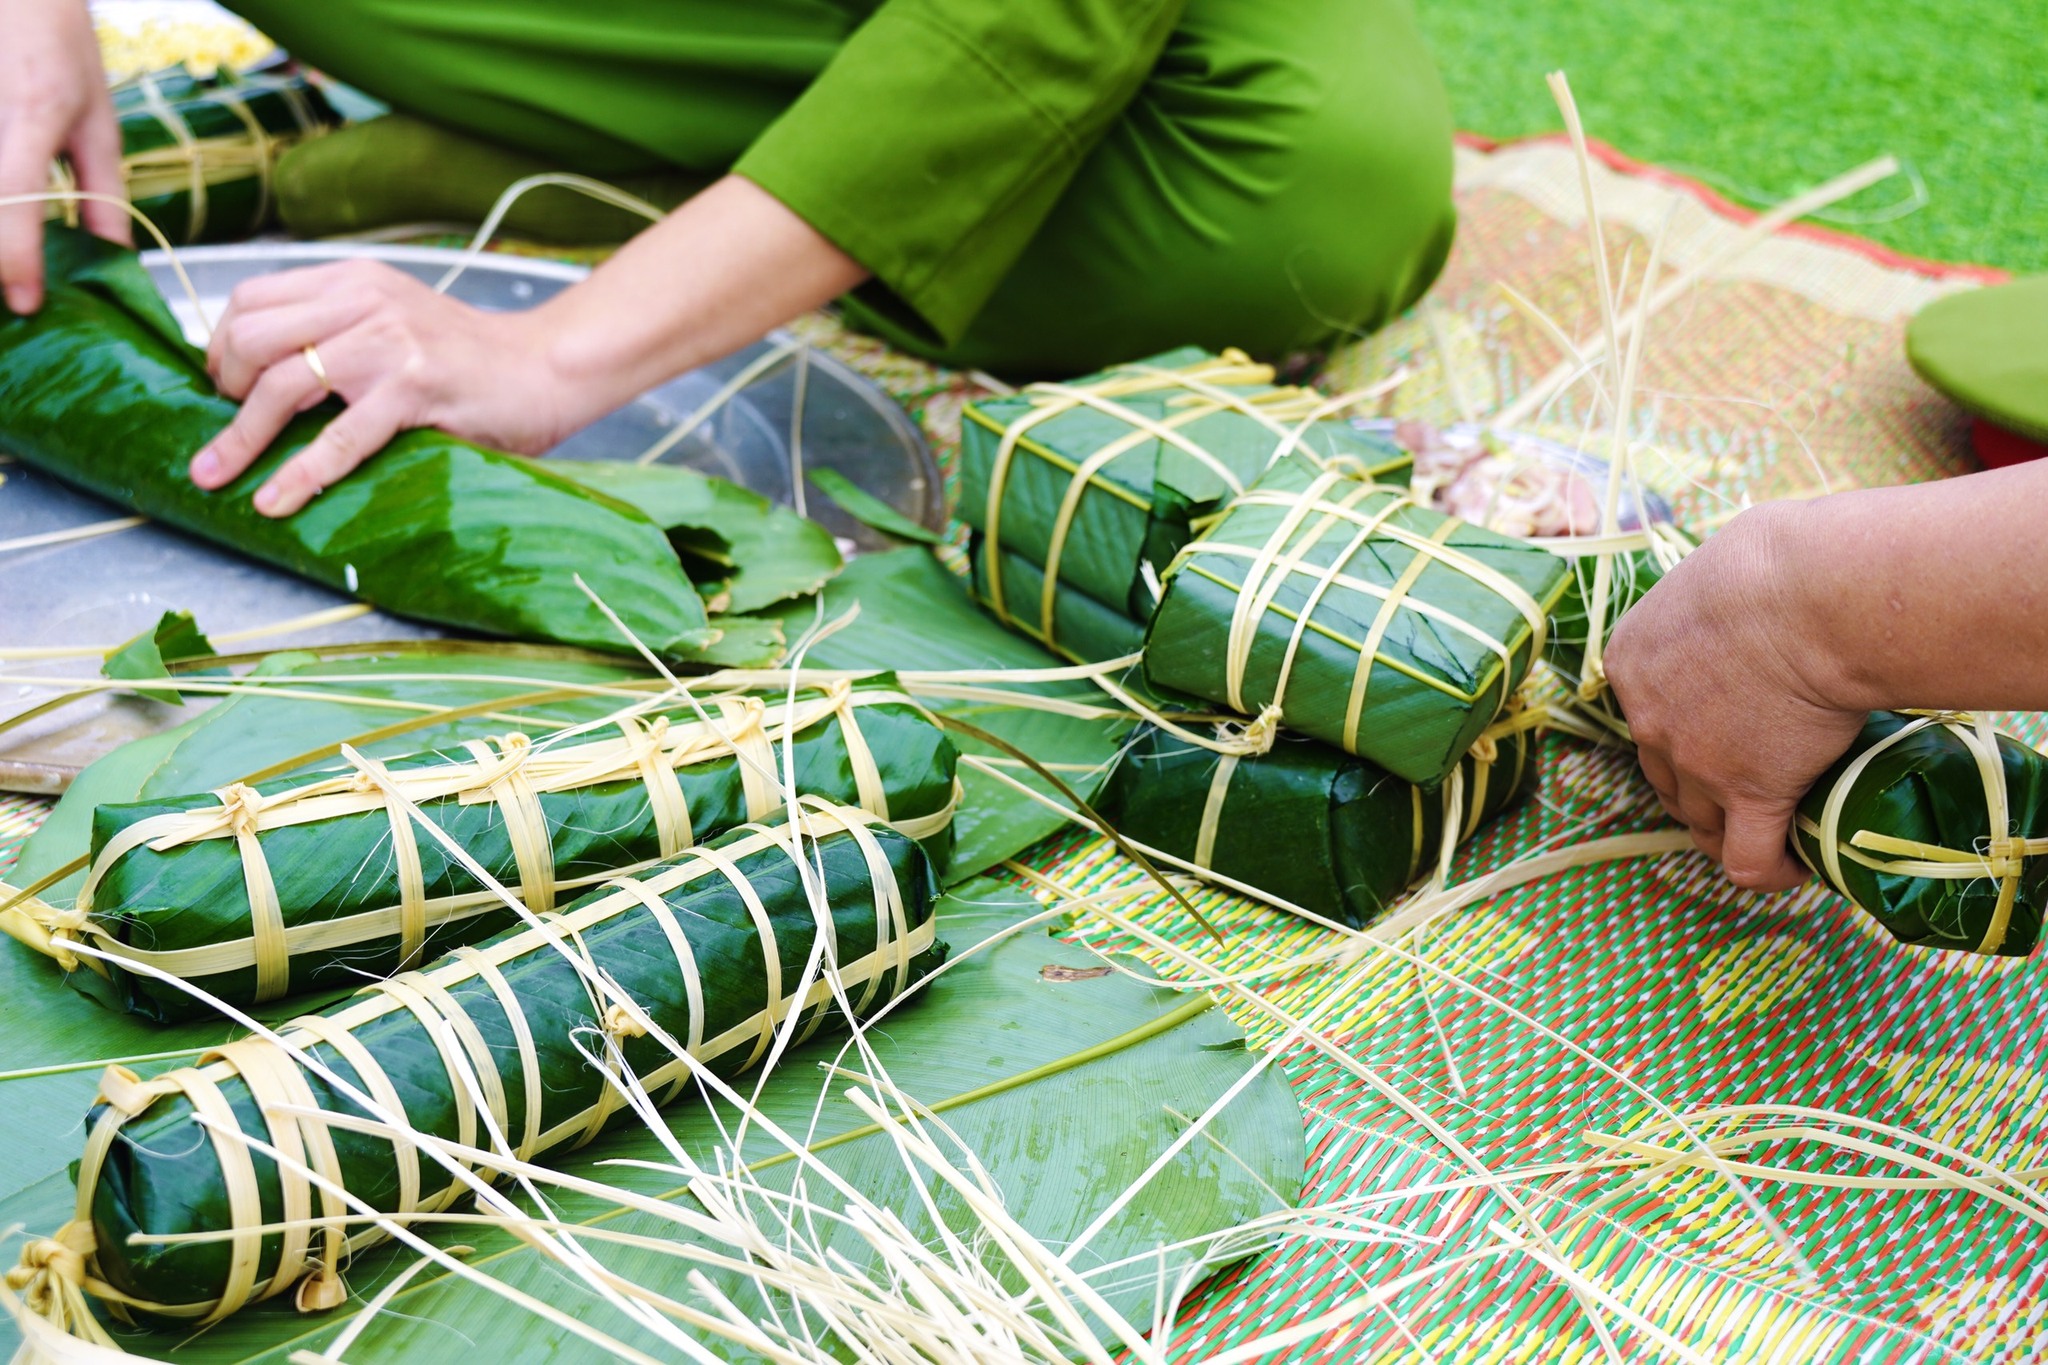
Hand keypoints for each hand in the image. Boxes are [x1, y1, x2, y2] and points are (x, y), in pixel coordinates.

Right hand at [0, 0, 130, 312]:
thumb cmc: (59, 44)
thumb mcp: (97, 117)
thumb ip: (102, 192)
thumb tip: (116, 258)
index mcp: (33, 111)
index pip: (13, 197)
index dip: (16, 257)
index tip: (25, 301)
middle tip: (15, 290)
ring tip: (13, 259)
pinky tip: (4, 221)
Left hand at [192, 260, 578, 516]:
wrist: (548, 367)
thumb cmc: (472, 358)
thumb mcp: (396, 319)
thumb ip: (340, 330)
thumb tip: (265, 378)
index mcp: (354, 280)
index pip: (252, 299)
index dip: (222, 346)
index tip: (224, 389)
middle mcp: (364, 300)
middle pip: (252, 337)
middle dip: (226, 391)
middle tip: (230, 431)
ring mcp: (389, 342)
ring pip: (283, 384)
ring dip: (241, 438)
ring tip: (218, 475)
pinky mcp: (414, 388)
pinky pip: (340, 437)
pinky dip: (300, 473)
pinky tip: (277, 499)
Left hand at [1603, 503, 1866, 890]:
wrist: (1808, 592)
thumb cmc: (1776, 564)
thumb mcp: (1718, 579)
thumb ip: (1715, 612)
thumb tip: (1752, 607)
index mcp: (1631, 664)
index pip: (1645, 717)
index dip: (1681, 735)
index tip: (1724, 734)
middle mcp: (1648, 719)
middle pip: (1665, 777)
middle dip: (1701, 789)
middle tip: (1748, 787)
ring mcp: (1695, 762)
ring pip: (1700, 823)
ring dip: (1731, 831)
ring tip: (1775, 830)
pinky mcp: (1749, 793)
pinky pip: (1750, 860)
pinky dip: (1771, 872)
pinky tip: (1801, 867)